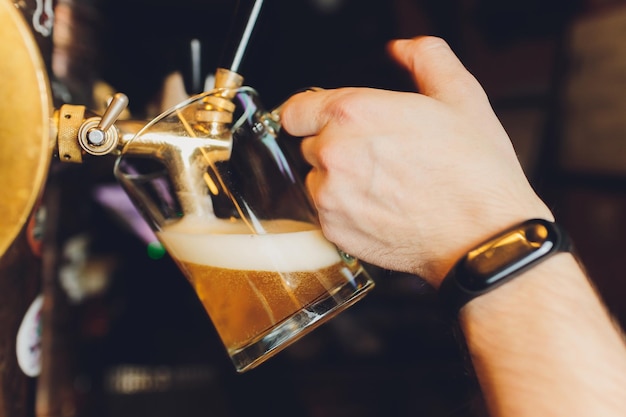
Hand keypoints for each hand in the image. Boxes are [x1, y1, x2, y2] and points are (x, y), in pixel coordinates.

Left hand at [280, 36, 552, 286]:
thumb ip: (426, 59)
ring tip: (382, 185)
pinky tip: (380, 208)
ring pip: (317, 180)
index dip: (308, 114)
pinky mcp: (334, 230)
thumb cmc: (475, 172)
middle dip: (336, 146)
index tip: (319, 121)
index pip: (295, 110)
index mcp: (354, 113)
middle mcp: (334, 153)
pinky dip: (344, 211)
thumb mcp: (460, 96)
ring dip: (338, 180)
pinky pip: (325, 214)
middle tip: (376, 156)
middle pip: (310, 144)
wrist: (483, 235)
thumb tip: (404, 49)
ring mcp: (330, 195)